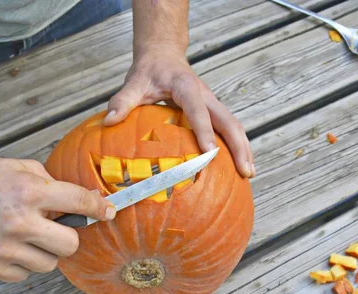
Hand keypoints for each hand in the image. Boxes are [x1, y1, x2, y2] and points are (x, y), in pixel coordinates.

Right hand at [0, 158, 115, 281]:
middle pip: (70, 245)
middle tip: (55, 229)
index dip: (98, 207)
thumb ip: (49, 183)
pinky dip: (21, 263)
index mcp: (28, 192)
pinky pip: (23, 275)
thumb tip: (82, 199)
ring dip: (43, 252)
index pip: (78, 202)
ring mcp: (3, 249)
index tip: (107, 211)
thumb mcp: (16, 168)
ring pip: (48, 264)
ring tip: (25, 237)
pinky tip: (7, 246)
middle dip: (67, 237)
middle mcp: (18, 222)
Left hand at [103, 47, 254, 177]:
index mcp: (187, 87)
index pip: (198, 111)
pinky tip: (238, 165)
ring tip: (248, 174)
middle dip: (239, 146)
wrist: (163, 55)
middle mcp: (206, 95)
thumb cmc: (149, 70)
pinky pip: (228, 128)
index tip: (209, 152)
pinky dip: (236, 146)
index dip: (205, 131)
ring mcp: (212, 103)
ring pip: (234, 125)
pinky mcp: (212, 110)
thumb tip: (109, 121)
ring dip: (243, 148)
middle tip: (245, 172)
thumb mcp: (133, 82)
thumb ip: (122, 101)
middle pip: (229, 121)